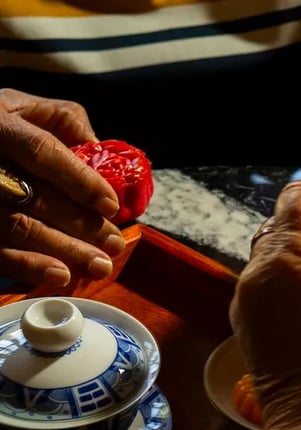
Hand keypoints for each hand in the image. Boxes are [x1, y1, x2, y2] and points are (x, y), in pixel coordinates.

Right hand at [0, 88, 123, 286]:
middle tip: (115, 243)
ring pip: (17, 229)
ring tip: (99, 265)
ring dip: (64, 252)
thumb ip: (70, 125)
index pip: (42, 152)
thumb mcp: (33, 108)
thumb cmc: (7, 122)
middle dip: (82, 226)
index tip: (111, 206)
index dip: (79, 181)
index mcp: (0, 125)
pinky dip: (29, 267)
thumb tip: (103, 155)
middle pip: (34, 199)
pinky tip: (61, 276)